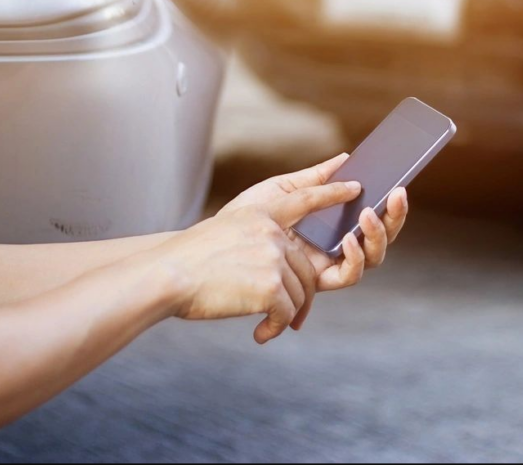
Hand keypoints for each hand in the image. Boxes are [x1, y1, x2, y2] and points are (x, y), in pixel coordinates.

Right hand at [158, 180, 360, 343]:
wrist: (167, 276)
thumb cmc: (190, 261)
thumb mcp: (227, 229)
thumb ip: (259, 234)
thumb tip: (284, 257)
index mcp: (260, 213)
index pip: (305, 198)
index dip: (332, 193)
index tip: (355, 188)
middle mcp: (271, 232)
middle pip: (305, 268)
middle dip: (298, 295)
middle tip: (286, 316)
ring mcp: (273, 258)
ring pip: (300, 293)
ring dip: (285, 314)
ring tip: (265, 325)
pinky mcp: (271, 286)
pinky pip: (287, 313)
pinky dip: (275, 327)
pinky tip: (260, 334)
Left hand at [220, 154, 409, 287]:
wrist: (213, 246)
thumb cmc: (243, 218)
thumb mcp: (281, 190)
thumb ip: (316, 179)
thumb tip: (347, 158)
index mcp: (331, 221)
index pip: (370, 214)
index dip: (391, 205)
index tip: (400, 184)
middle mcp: (335, 245)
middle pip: (379, 238)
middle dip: (395, 218)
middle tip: (398, 193)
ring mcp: (328, 264)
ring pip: (371, 258)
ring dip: (377, 236)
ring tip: (370, 213)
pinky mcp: (316, 282)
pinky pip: (347, 275)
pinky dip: (354, 257)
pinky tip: (348, 238)